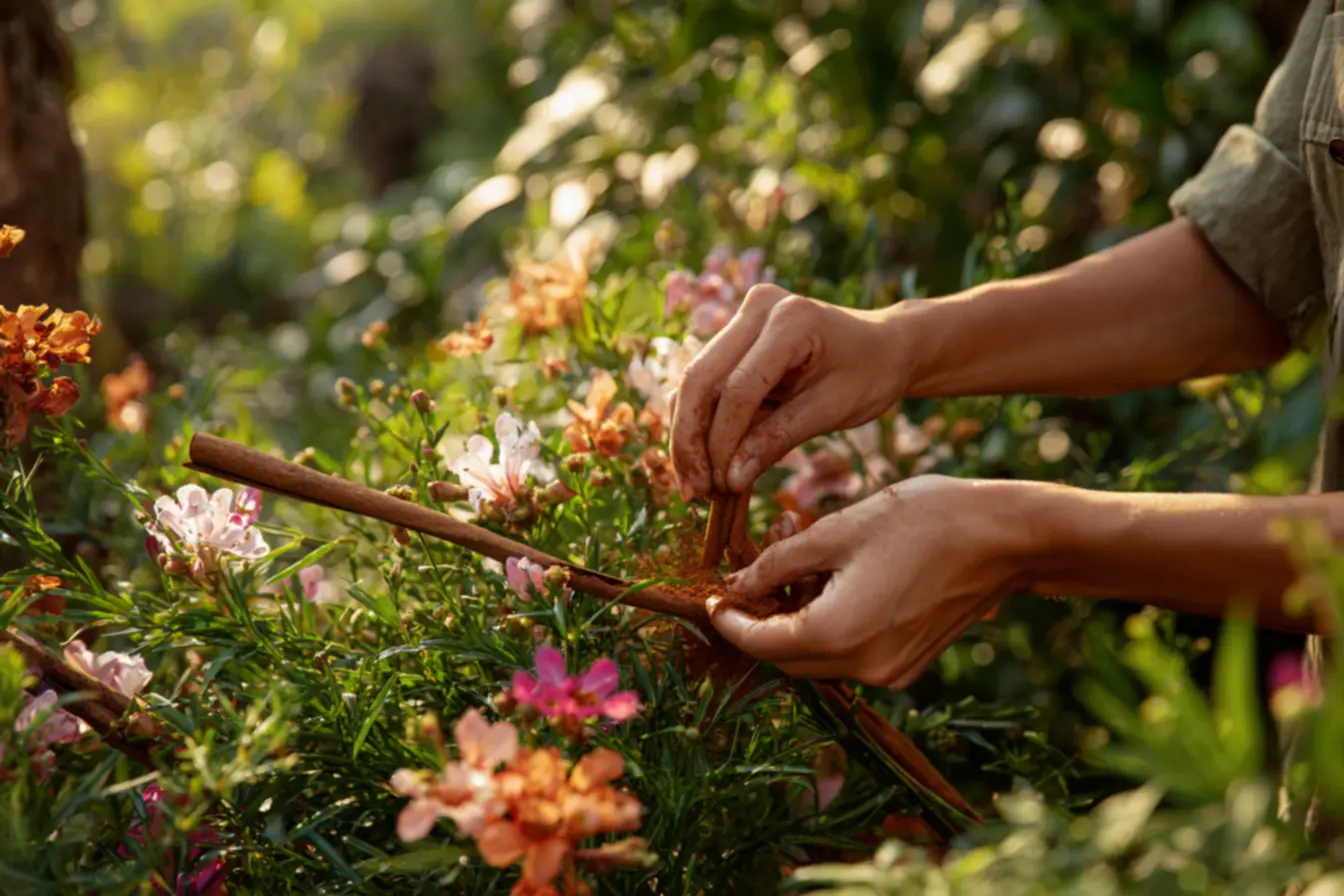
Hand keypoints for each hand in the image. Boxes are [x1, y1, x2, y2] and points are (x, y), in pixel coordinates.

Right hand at [670, 284, 910, 498]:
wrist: (884, 346)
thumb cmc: (870, 375)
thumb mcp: (832, 410)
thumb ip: (779, 438)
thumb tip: (731, 479)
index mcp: (790, 320)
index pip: (738, 387)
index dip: (723, 441)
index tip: (721, 486)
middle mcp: (757, 308)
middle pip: (701, 379)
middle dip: (691, 440)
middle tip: (696, 491)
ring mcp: (743, 317)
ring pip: (694, 382)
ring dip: (688, 435)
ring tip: (695, 485)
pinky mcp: (736, 334)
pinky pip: (705, 382)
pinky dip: (699, 423)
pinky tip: (700, 461)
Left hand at [705, 476, 1044, 687]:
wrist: (1005, 538)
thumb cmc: (923, 521)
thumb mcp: (837, 531)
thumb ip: (779, 561)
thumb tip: (739, 582)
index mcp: (838, 633)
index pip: (761, 644)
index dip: (730, 621)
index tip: (712, 598)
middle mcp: (863, 666)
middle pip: (787, 656)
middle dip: (762, 620)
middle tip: (752, 575)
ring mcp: (890, 671)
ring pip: (818, 655)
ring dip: (797, 618)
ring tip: (800, 562)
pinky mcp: (908, 664)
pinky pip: (850, 653)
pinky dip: (830, 624)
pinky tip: (834, 579)